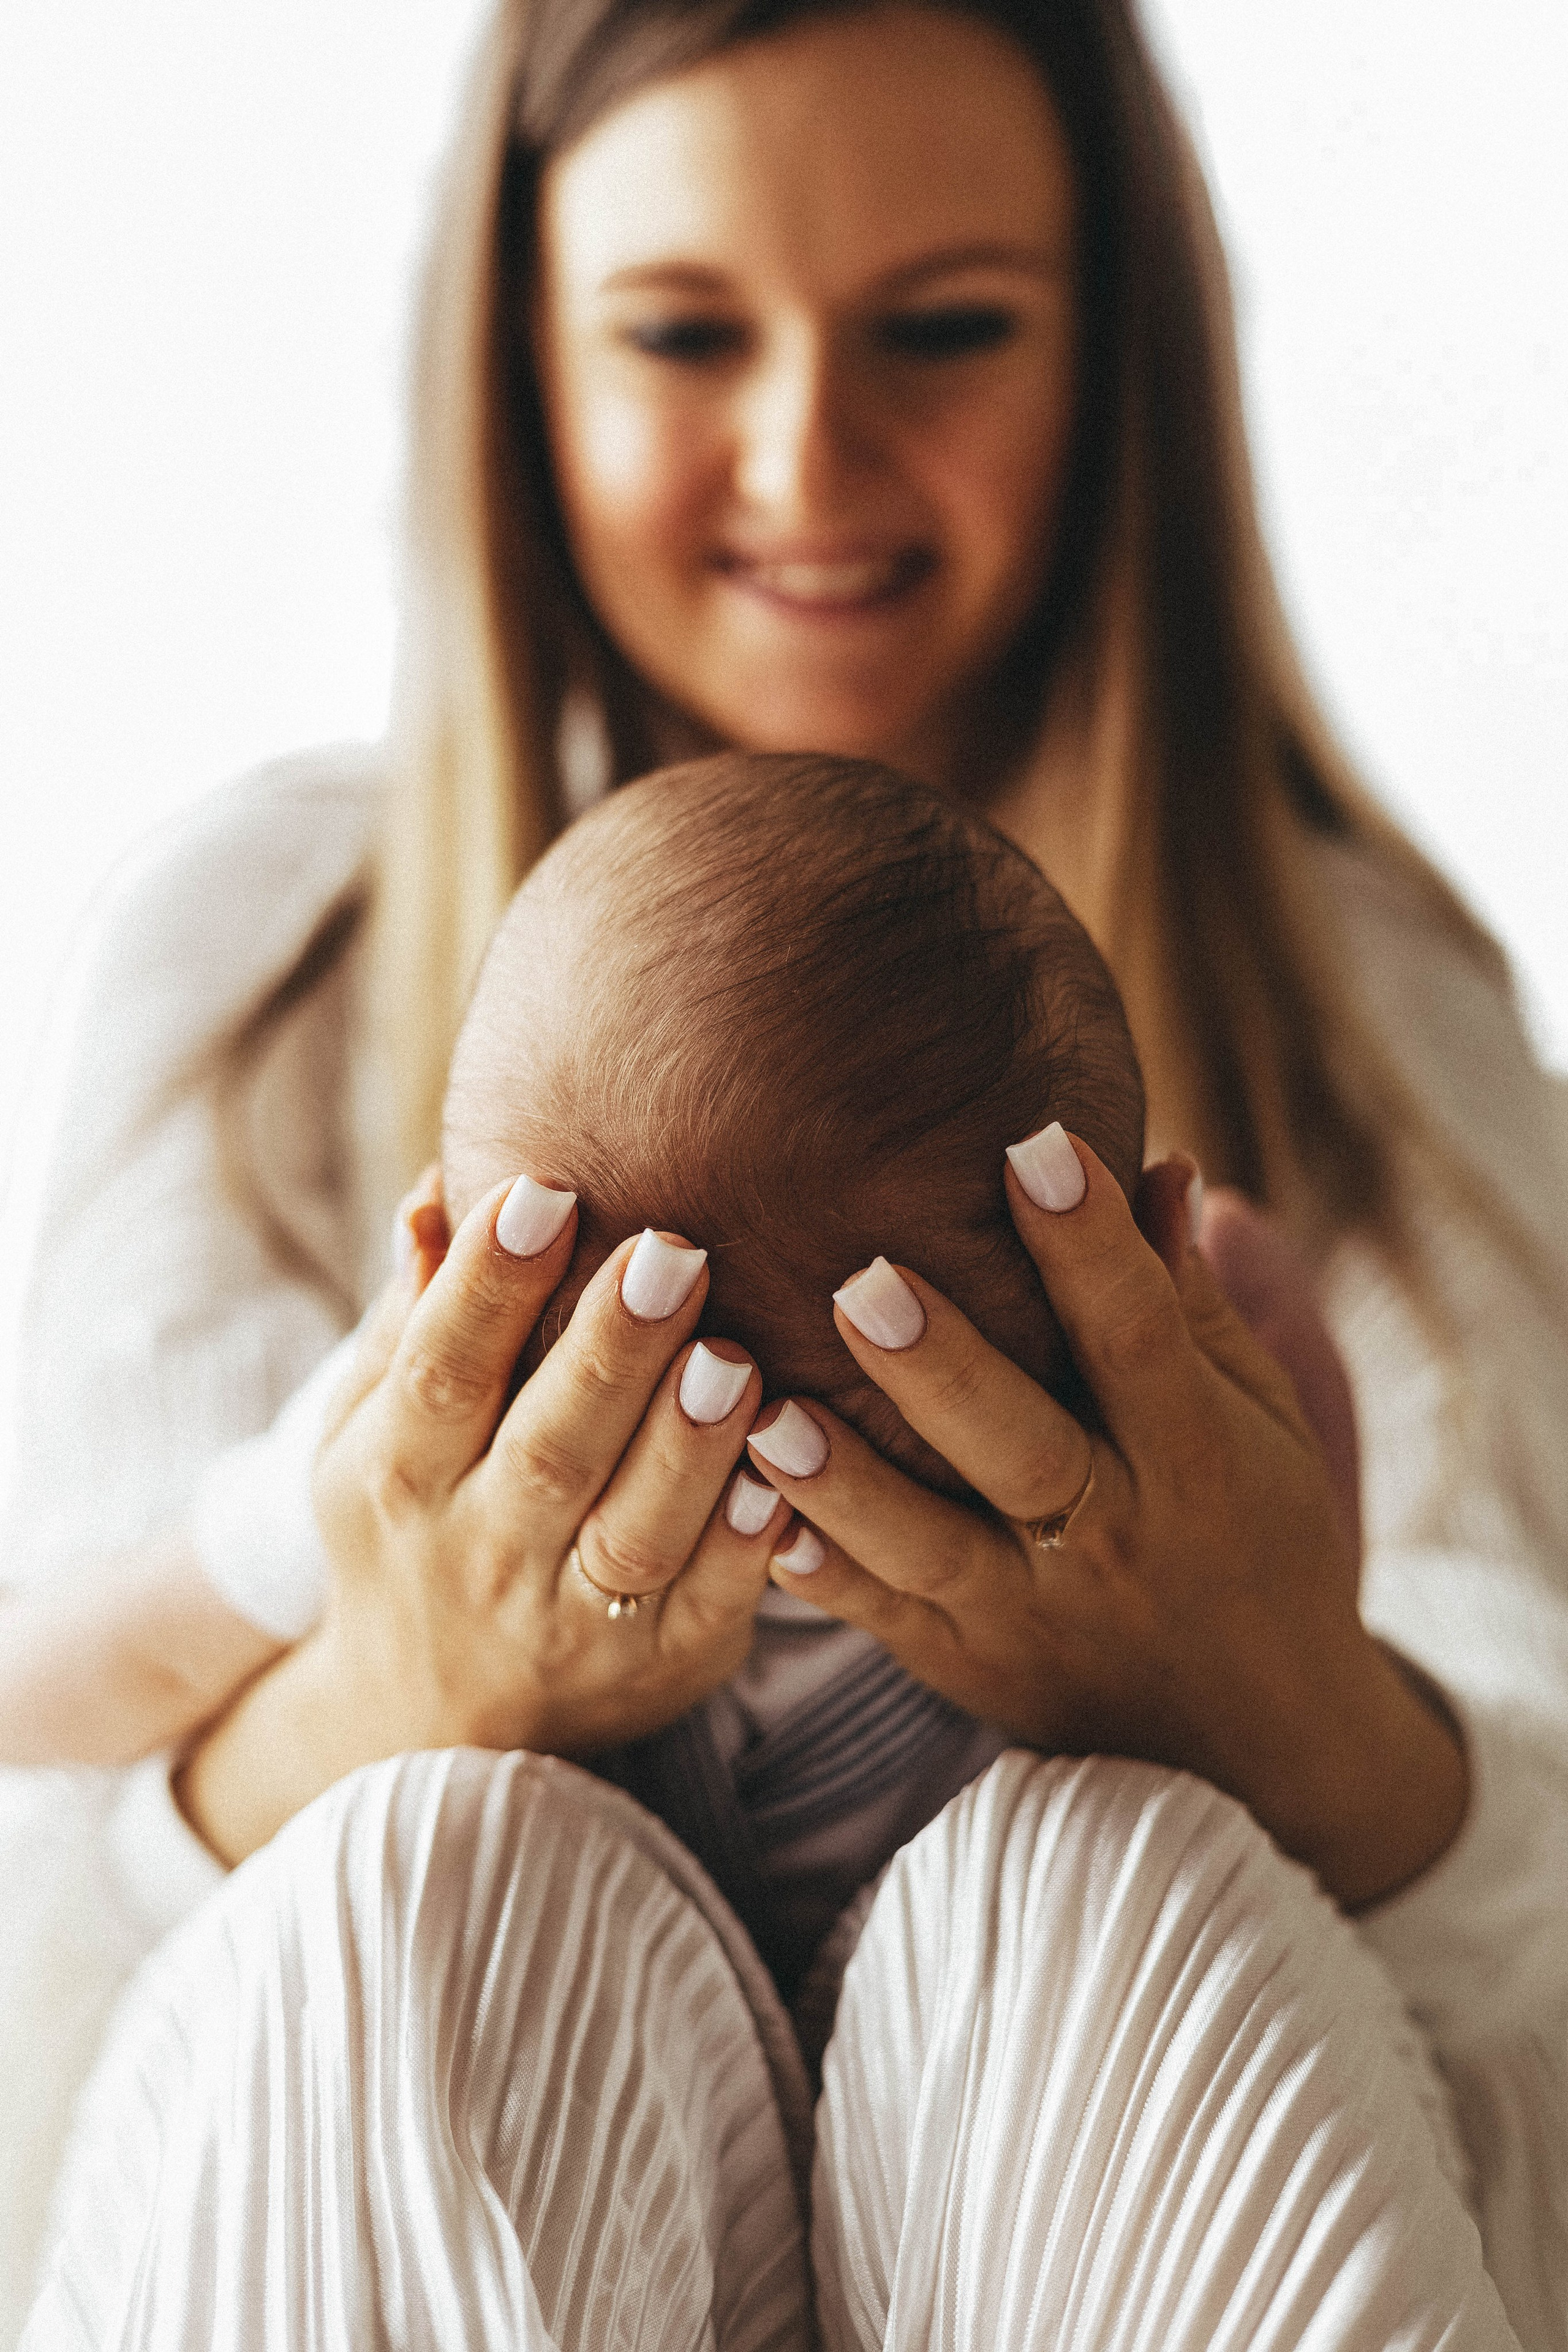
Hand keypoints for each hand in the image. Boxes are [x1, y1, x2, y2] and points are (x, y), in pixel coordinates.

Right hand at [178, 1172, 783, 1862]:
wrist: (430, 1724)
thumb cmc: (412, 1523)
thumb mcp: (371, 1428)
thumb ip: (415, 1313)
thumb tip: (438, 1189)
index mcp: (398, 1474)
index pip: (440, 1370)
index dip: (488, 1284)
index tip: (543, 1190)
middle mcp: (479, 1552)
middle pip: (549, 1449)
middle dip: (610, 1352)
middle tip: (670, 1253)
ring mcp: (570, 1620)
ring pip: (634, 1534)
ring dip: (686, 1447)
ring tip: (734, 1358)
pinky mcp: (660, 1663)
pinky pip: (710, 1605)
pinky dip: (747, 1545)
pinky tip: (783, 1474)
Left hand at [743, 1136, 1465, 1907]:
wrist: (1257, 1745)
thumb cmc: (1259, 1541)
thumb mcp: (1260, 1424)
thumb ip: (1191, 1305)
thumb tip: (1161, 1166)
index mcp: (1195, 1458)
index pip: (1139, 1338)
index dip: (1091, 1245)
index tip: (1035, 1146)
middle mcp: (1113, 1537)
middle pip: (1024, 1446)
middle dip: (942, 1367)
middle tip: (860, 1281)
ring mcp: (1031, 1610)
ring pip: (929, 1545)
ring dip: (847, 1480)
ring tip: (770, 1408)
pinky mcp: (965, 1662)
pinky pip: (881, 1618)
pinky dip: (819, 1574)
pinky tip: (752, 1513)